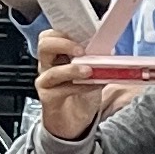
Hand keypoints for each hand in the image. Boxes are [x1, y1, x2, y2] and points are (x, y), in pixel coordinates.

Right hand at [30, 27, 99, 148]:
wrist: (73, 123)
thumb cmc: (80, 94)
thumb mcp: (92, 72)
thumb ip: (97, 59)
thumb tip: (110, 49)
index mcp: (57, 54)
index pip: (51, 35)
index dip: (64, 31)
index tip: (83, 31)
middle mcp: (47, 65)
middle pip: (44, 45)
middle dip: (63, 44)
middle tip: (81, 50)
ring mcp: (46, 82)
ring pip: (52, 70)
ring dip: (72, 69)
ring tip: (88, 71)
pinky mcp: (48, 98)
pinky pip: (61, 90)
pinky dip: (79, 87)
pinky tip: (92, 85)